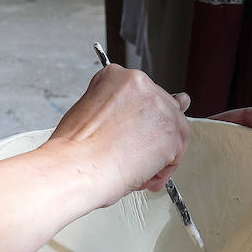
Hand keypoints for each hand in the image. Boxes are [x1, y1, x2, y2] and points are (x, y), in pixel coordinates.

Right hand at [47, 65, 191, 203]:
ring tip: (135, 168)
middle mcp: (141, 84)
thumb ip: (117, 111)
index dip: (138, 122)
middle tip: (133, 156)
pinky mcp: (172, 131)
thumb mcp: (88, 113)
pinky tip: (143, 175)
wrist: (76, 167)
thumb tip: (136, 124)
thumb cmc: (74, 150)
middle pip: (162, 111)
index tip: (130, 135)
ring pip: (173, 132)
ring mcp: (159, 106)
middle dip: (152, 137)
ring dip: (158, 155)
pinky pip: (176, 153)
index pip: (141, 96)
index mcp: (116, 76)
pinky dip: (163, 170)